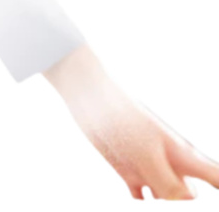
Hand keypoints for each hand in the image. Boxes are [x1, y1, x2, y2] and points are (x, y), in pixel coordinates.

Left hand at [44, 45, 218, 199]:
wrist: (91, 97)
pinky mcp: (130, 170)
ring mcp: (151, 168)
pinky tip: (143, 210)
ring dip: (168, 208)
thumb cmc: (123, 117)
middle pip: (192, 195)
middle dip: (190, 205)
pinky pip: (142, 197)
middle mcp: (172, 164)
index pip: (216, 177)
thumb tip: (188, 201)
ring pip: (168, 199)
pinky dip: (145, 207)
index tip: (217, 191)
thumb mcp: (146, 152)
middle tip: (176, 205)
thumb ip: (167, 181)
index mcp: (185, 157)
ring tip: (163, 207)